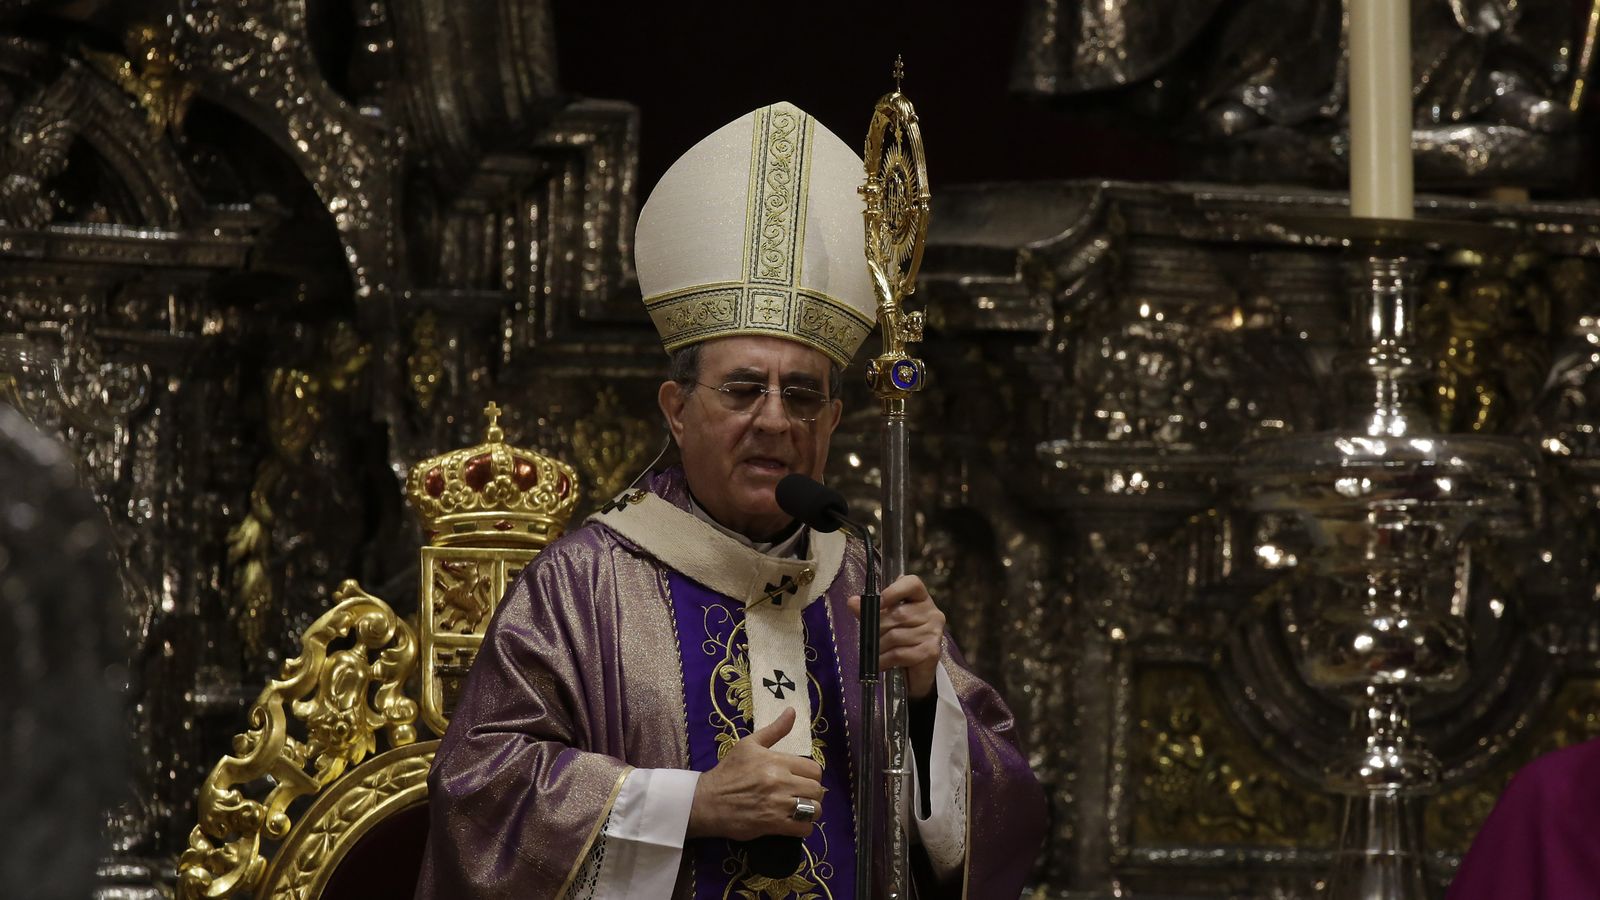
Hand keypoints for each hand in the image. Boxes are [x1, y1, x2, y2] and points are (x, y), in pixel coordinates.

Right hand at [687, 707, 823, 840]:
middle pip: (817, 790)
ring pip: (814, 810)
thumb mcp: (749, 744)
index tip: (802, 779)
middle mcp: (780, 782)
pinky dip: (803, 827)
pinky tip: (794, 823)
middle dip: (812, 793)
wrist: (707, 801)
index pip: (814, 769)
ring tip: (799, 810)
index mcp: (777, 761)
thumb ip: (774, 730)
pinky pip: (803, 828)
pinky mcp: (773, 825)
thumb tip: (792, 711)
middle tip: (801, 795)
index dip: (811, 775)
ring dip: (810, 811)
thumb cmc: (728, 771)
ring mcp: (778, 805)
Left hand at [848, 574, 945, 700]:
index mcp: (921, 599)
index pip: (912, 583)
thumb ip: (870, 611)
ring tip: (875, 653)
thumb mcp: (885, 622)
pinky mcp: (931, 652)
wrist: (917, 673)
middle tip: (868, 638)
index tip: (877, 602)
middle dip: (877, 628)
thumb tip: (853, 602)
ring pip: (896, 636)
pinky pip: (899, 653)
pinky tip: (880, 663)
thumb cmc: (900, 642)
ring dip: (879, 647)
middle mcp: (932, 613)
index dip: (894, 590)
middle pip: (898, 614)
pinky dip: (884, 660)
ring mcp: (933, 633)